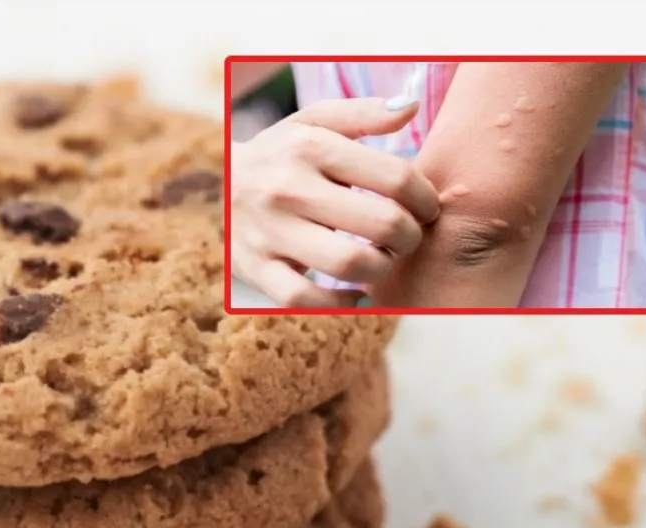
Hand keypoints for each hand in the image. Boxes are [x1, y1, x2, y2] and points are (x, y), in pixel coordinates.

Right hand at [230, 97, 440, 307]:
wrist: (219, 182)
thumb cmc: (283, 153)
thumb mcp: (315, 121)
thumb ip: (364, 113)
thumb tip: (410, 107)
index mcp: (310, 146)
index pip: (396, 177)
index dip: (425, 199)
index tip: (426, 208)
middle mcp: (287, 188)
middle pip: (382, 224)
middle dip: (410, 237)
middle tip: (407, 237)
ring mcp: (269, 231)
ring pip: (350, 264)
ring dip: (382, 268)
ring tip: (382, 260)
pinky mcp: (255, 268)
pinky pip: (306, 298)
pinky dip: (341, 302)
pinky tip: (356, 293)